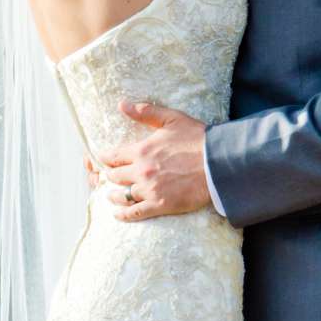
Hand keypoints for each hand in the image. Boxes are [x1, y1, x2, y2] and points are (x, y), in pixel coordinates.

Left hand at [101, 100, 210, 218]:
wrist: (218, 163)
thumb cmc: (197, 139)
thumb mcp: (171, 119)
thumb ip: (146, 112)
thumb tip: (122, 105)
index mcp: (141, 150)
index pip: (113, 156)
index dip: (105, 158)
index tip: (101, 159)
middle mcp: (141, 171)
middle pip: (115, 176)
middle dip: (110, 175)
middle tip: (108, 177)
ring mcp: (150, 190)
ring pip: (122, 195)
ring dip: (114, 195)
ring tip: (111, 195)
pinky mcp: (160, 205)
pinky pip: (135, 212)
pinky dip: (124, 215)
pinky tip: (118, 214)